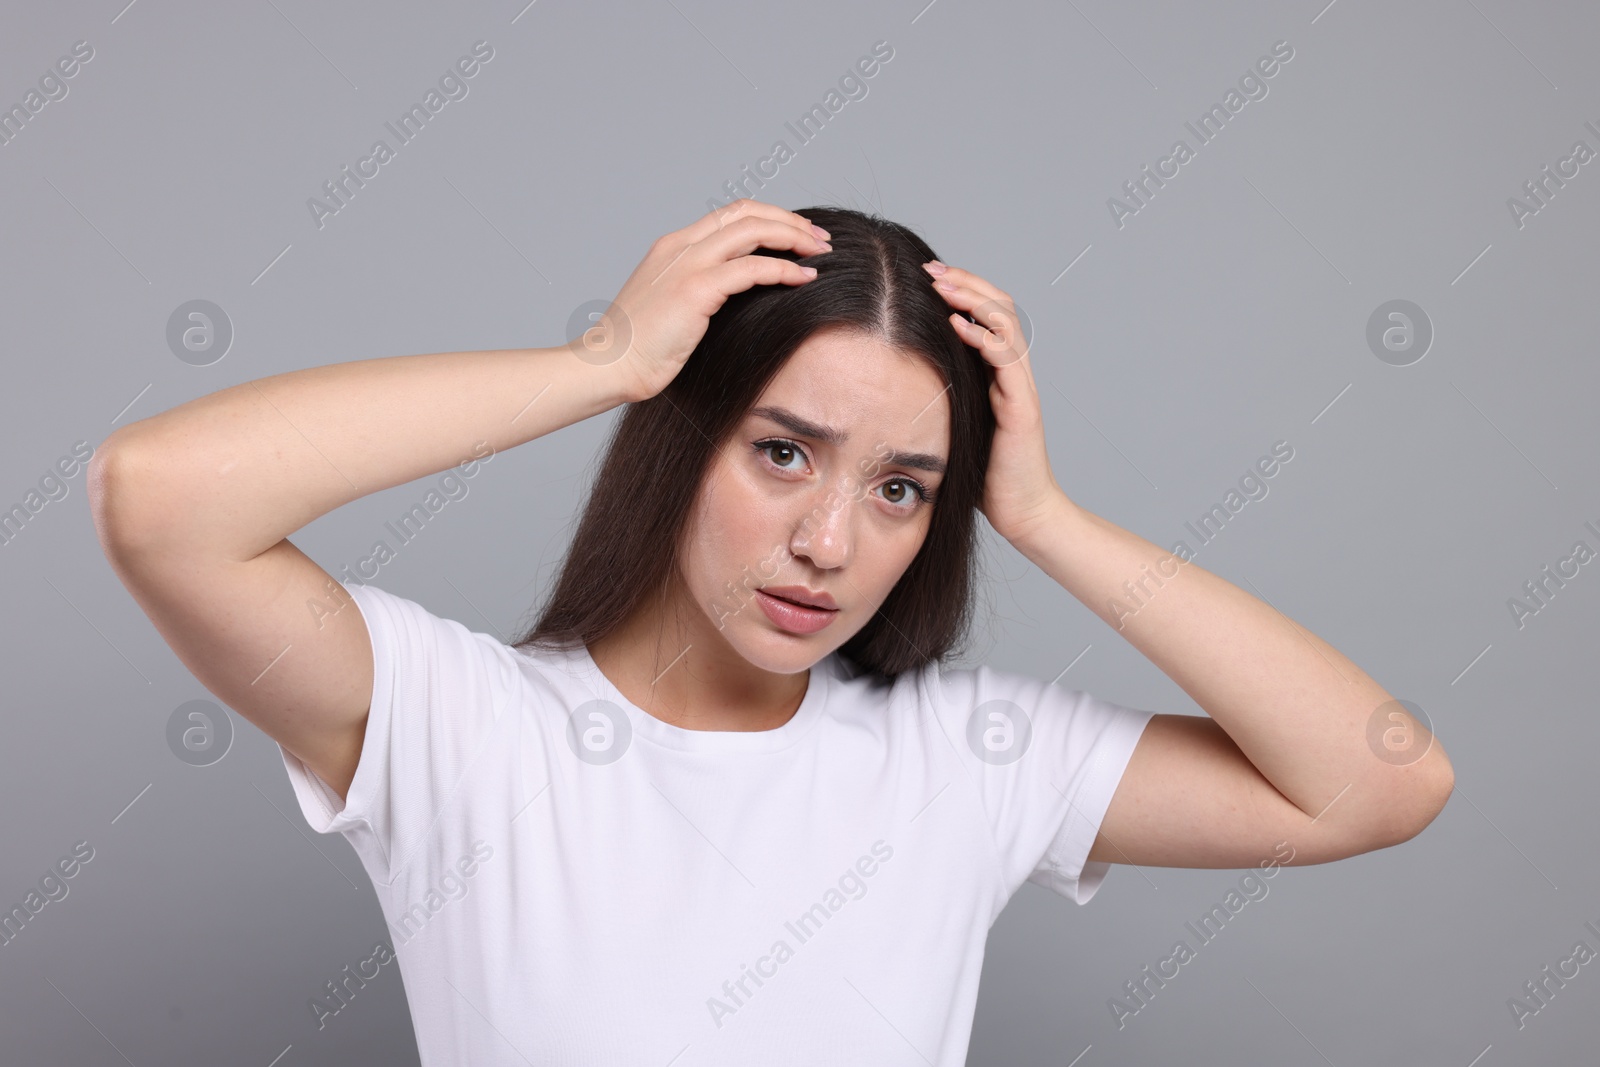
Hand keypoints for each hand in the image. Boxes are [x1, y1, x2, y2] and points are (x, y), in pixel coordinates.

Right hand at [582, 199, 830, 402]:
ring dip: (794, 237)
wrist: (608, 365)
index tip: (797, 236)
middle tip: (819, 239)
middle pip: (747, 212)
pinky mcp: (695, 290)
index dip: (769, 218)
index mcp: (673, 246)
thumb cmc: (638, 348)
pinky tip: (805, 278)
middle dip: (790, 220)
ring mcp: (687, 264)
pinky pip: (752, 268)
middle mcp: (680, 246)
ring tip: (820, 252)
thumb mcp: (670, 307)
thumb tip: (736, 297)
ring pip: (753, 230)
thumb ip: (699, 291)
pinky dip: (784, 270)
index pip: (730, 215)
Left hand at [923, 261, 1063, 544]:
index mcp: (995, 372)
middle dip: (965, 282)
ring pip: (1006, 324)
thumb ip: (935, 397)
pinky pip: (1008, 360)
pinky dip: (984, 337)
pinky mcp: (1023, 407)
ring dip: (973, 299)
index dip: (959, 289)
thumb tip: (887, 381)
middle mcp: (1012, 372)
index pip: (985, 313)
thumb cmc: (982, 474)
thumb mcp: (950, 424)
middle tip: (930, 268)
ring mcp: (1020, 387)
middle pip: (998, 306)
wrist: (1021, 512)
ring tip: (943, 285)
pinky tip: (958, 325)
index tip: (924, 275)